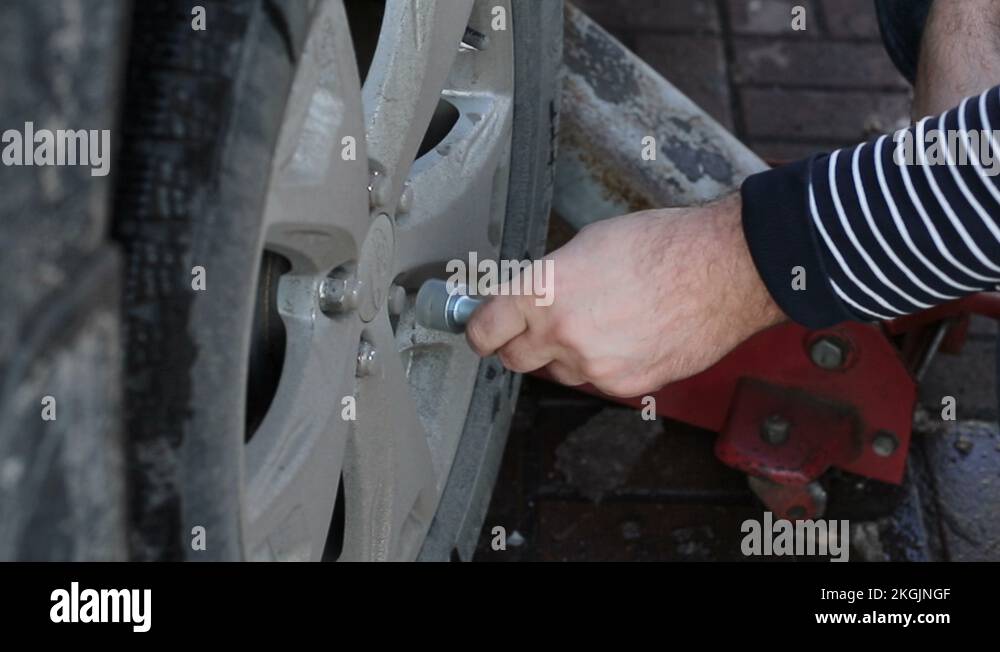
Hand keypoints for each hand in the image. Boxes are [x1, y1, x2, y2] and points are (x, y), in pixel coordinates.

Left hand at [464, 193, 786, 396]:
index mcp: (542, 292)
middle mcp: (560, 334)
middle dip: (521, 346)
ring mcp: (593, 366)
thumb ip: (549, 280)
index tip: (484, 330)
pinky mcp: (625, 385)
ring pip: (560, 373)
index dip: (481, 331)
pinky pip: (598, 382)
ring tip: (602, 322)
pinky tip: (628, 336)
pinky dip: (604, 365)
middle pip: (514, 361)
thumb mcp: (587, 245)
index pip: (483, 330)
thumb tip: (531, 298)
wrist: (721, 270)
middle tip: (539, 329)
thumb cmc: (662, 246)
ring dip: (568, 356)